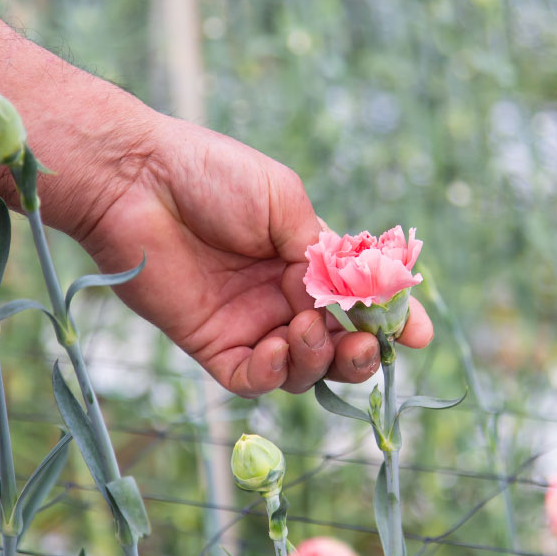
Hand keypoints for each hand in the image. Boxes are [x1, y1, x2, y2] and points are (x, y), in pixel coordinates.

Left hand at [78, 113, 433, 397]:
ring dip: (318, 357)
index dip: (391, 320)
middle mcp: (278, 297)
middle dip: (360, 353)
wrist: (137, 178)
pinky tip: (278, 345)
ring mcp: (245, 324)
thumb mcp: (286, 203)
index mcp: (302, 259)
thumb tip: (361, 295)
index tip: (419, 335)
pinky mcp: (209, 344)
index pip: (357, 301)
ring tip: (307, 327)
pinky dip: (273, 372)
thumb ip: (325, 256)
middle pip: (335, 346)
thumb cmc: (211, 175)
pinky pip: (251, 380)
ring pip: (300, 369)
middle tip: (366, 343)